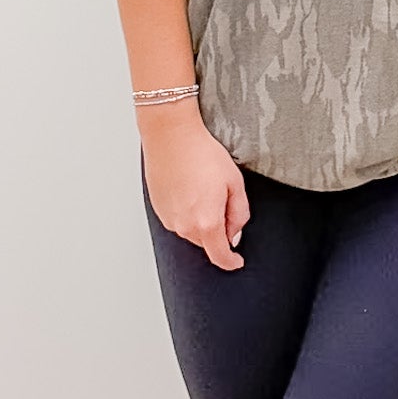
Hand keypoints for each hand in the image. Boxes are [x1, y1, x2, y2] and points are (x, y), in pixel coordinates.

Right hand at [140, 106, 249, 269]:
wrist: (171, 136)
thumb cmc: (202, 154)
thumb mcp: (235, 183)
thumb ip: (239, 214)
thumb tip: (235, 232)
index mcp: (207, 222)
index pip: (220, 256)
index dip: (231, 262)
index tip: (237, 262)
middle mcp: (184, 226)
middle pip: (206, 243)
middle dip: (219, 231)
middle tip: (223, 200)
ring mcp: (169, 218)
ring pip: (191, 231)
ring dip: (201, 220)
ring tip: (205, 188)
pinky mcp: (158, 209)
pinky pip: (178, 220)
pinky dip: (187, 211)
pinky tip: (191, 188)